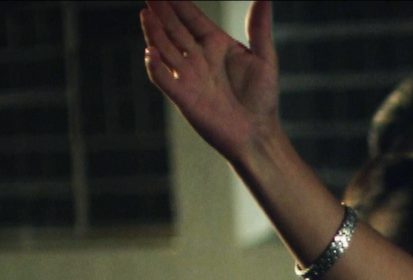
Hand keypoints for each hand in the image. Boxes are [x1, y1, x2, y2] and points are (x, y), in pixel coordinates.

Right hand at [141, 0, 279, 163]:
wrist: (258, 133)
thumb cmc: (262, 98)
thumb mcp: (265, 58)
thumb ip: (260, 27)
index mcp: (214, 44)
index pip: (191, 17)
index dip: (178, 3)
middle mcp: (197, 57)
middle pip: (174, 29)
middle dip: (161, 11)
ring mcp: (188, 76)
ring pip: (165, 49)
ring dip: (154, 33)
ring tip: (146, 15)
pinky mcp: (184, 96)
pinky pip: (164, 79)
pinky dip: (156, 66)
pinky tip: (150, 52)